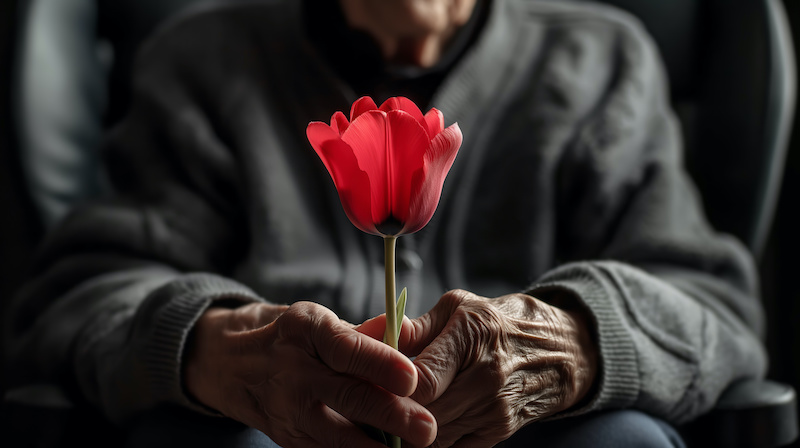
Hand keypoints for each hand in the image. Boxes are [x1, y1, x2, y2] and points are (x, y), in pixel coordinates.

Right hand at [184, 301, 436, 447]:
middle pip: (347, 396)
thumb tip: (405, 333)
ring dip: (376, 447)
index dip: (380, 363)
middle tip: (427, 428)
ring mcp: (286, 408)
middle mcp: (292, 369)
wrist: (230, 362)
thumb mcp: (318, 319)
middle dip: (391, 415)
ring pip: (337, 434)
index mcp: (305, 329)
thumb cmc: (290, 336)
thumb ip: (363, 332)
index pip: (346, 348)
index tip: (412, 378)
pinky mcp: (286, 438)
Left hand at [362, 290, 597, 446]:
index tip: (368, 383)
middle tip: (364, 406)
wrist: (561, 351)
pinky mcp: (499, 432)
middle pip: (424, 414)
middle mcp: (487, 376)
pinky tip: (412, 431)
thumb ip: (414, 326)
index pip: (421, 380)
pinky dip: (429, 444)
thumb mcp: (458, 306)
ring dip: (406, 431)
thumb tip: (370, 333)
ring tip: (384, 417)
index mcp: (473, 334)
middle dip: (391, 413)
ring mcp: (495, 409)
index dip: (389, 387)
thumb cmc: (498, 321)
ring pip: (434, 437)